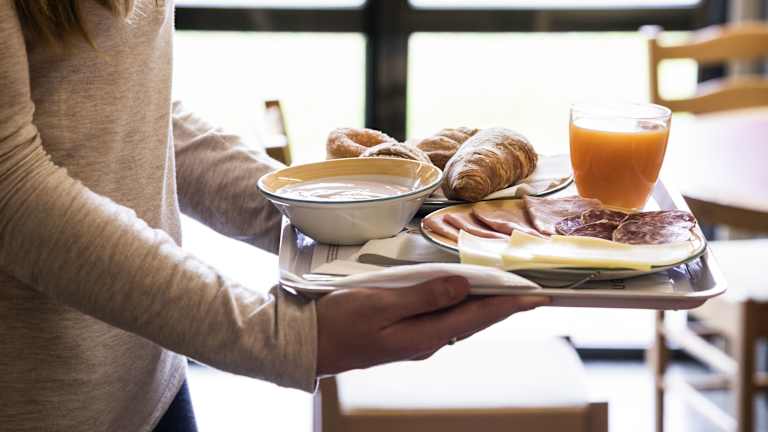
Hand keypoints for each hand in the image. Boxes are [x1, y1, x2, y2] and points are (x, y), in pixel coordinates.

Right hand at [316, 276, 549, 375]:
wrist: (306, 344)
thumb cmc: (337, 322)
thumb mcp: (380, 304)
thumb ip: (424, 296)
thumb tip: (463, 286)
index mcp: (423, 336)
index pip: (477, 316)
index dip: (510, 305)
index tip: (538, 295)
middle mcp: (424, 340)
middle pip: (474, 319)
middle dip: (505, 305)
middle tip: (533, 292)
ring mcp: (413, 339)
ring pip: (459, 319)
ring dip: (484, 304)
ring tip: (508, 291)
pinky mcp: (401, 333)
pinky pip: (441, 317)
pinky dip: (459, 304)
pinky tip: (462, 295)